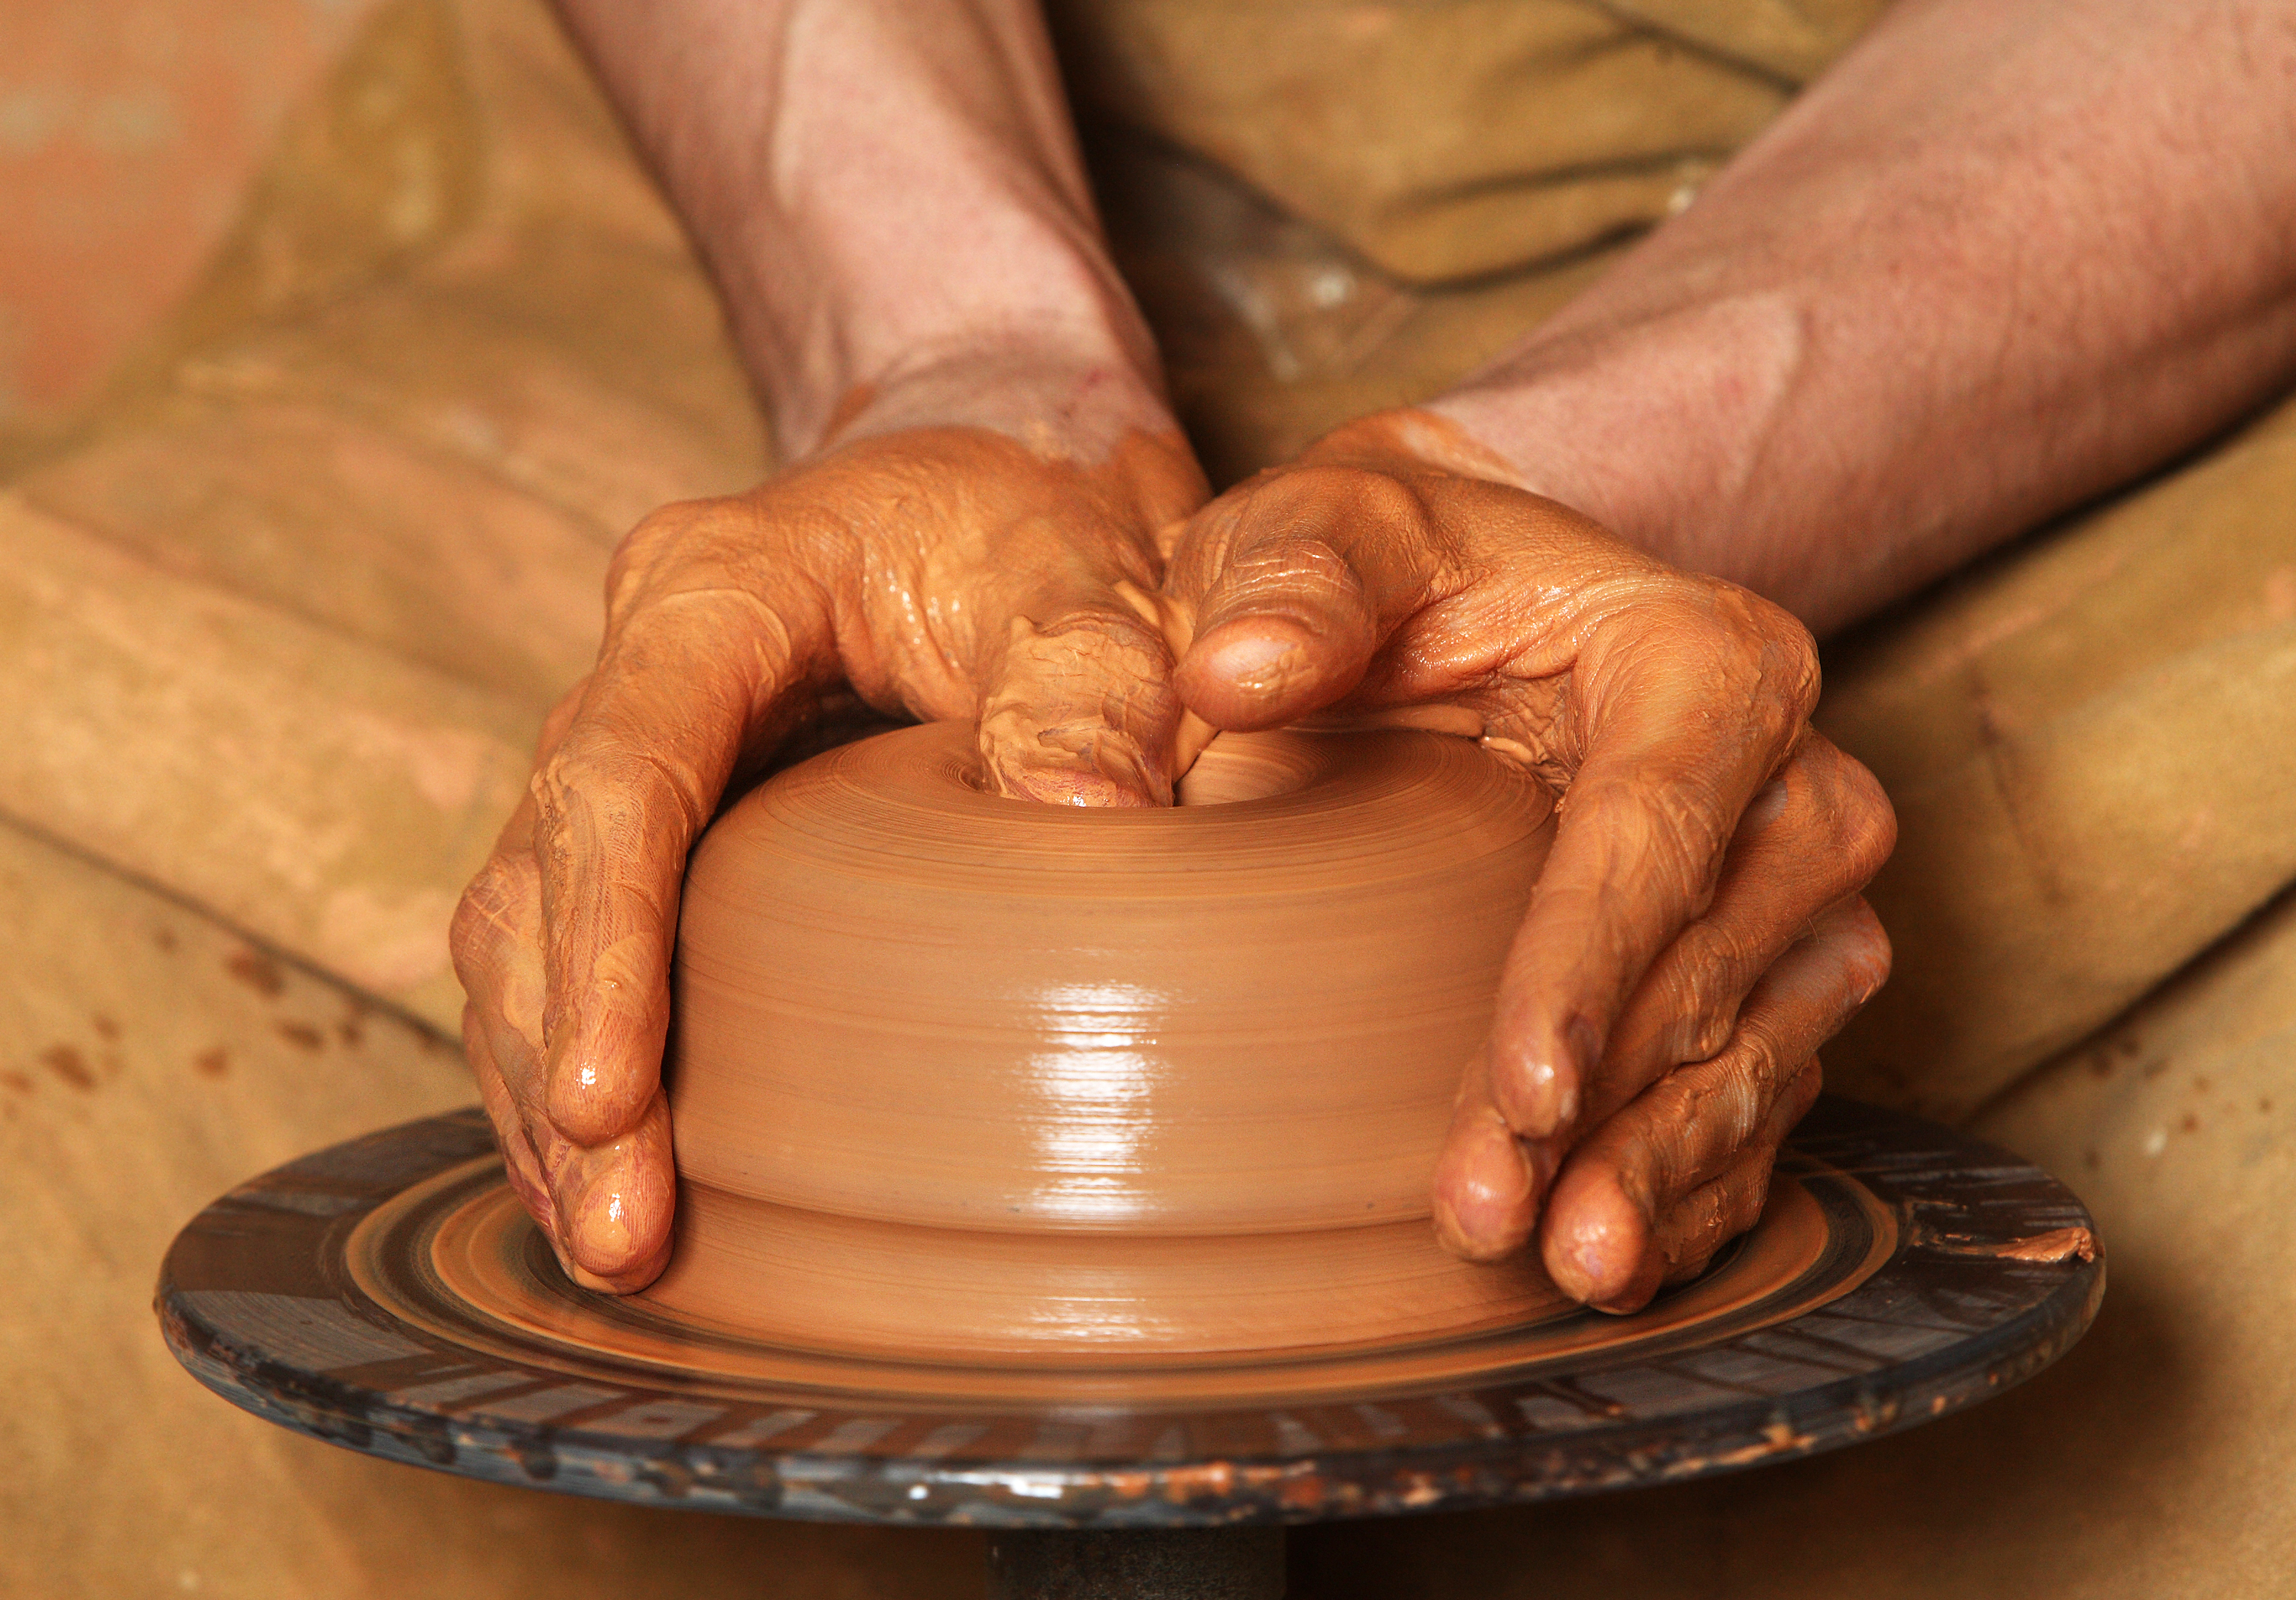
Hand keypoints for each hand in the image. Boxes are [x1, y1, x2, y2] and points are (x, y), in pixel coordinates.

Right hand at [451, 416, 1206, 1289]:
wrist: (1002, 455)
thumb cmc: (1046, 510)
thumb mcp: (1094, 575)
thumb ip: (1093, 678)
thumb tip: (1083, 819)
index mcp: (719, 586)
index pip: (621, 770)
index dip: (606, 941)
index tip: (614, 1103)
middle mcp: (644, 663)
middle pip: (546, 867)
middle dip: (567, 1053)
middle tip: (621, 1232)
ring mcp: (641, 737)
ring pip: (530, 917)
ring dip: (553, 1080)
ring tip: (606, 1241)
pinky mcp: (671, 808)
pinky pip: (576, 935)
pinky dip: (580, 1052)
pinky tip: (606, 1170)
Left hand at [1161, 410, 1894, 1311]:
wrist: (1459, 597)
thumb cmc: (1391, 563)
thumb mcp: (1324, 530)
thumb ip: (1290, 584)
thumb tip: (1234, 674)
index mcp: (1703, 657)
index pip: (1655, 827)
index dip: (1592, 963)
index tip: (1525, 1087)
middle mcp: (1785, 777)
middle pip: (1713, 965)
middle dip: (1609, 1104)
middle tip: (1491, 1212)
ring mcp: (1790, 891)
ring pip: (1755, 1052)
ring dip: (1661, 1170)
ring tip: (1564, 1266)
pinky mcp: (1770, 973)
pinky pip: (1757, 1095)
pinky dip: (1693, 1185)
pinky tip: (1616, 1258)